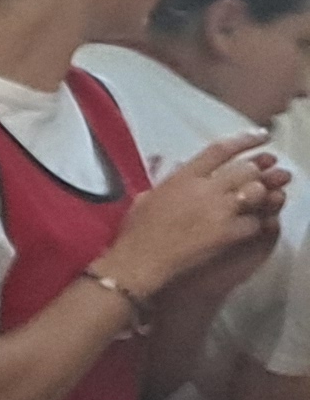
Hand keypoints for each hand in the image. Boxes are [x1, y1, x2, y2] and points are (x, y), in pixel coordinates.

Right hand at [108, 131, 288, 296]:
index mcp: (183, 177)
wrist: (139, 262)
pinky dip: (254, 223)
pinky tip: (245, 227)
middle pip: (246, 168)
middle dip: (254, 172)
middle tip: (256, 177)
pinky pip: (256, 222)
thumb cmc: (136, 234)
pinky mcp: (228, 233)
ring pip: (257, 192)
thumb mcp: (146, 198)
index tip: (262, 137)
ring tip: (252, 201)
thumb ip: (167, 181)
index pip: (221, 150)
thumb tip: (175, 169)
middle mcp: (204, 189)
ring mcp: (219, 211)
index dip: (246, 140)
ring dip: (259, 195)